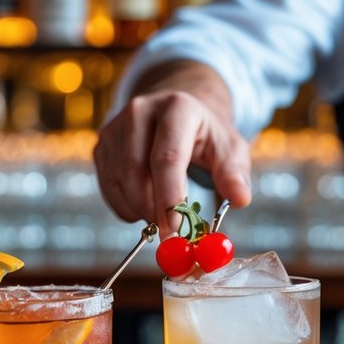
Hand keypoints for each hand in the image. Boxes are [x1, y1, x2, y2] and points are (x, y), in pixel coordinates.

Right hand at [94, 72, 251, 239]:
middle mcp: (140, 111)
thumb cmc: (207, 134)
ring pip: (117, 179)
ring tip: (160, 220)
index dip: (168, 197)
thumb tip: (240, 199)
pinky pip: (106, 182)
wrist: (179, 110)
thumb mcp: (230, 147)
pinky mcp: (103, 142)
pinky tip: (143, 210)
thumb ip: (234, 173)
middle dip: (150, 209)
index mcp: (177, 108)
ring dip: (136, 209)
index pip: (166, 158)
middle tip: (168, 235)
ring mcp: (117, 126)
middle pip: (135, 169)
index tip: (175, 230)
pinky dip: (123, 205)